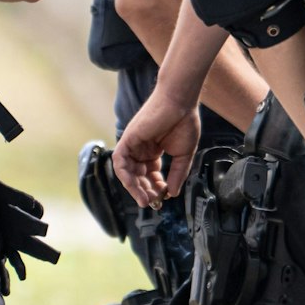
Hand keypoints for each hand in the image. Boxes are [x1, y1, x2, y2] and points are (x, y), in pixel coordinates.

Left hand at [111, 91, 200, 207]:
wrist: (180, 102)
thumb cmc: (184, 121)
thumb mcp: (184, 154)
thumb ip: (177, 174)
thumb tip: (173, 193)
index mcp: (153, 151)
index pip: (150, 175)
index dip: (157, 188)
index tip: (165, 197)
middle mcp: (141, 149)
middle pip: (138, 177)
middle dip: (146, 191)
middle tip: (154, 203)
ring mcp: (134, 144)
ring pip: (128, 173)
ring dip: (135, 188)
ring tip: (146, 199)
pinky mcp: (127, 139)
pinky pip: (120, 162)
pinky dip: (125, 176)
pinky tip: (135, 186)